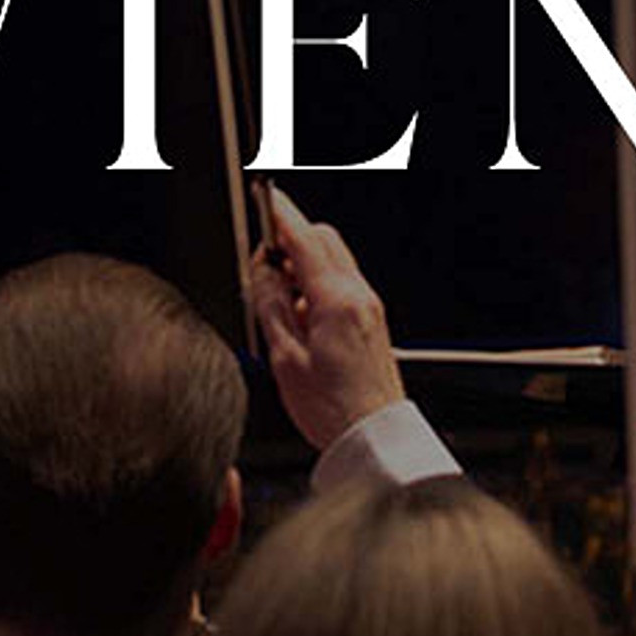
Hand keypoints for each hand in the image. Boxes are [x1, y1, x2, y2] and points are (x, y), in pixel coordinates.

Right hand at [249, 190, 405, 454]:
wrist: (374, 438)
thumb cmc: (334, 410)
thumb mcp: (286, 359)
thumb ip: (271, 306)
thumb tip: (261, 271)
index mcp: (337, 300)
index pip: (304, 238)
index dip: (279, 214)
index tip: (263, 196)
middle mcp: (359, 296)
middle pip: (323, 240)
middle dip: (291, 238)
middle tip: (261, 261)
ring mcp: (369, 307)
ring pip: (333, 261)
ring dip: (303, 264)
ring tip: (277, 301)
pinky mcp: (372, 321)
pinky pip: (342, 284)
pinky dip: (317, 285)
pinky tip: (299, 319)